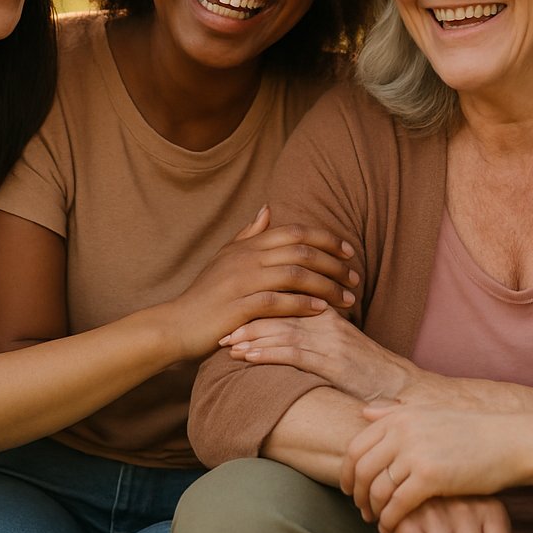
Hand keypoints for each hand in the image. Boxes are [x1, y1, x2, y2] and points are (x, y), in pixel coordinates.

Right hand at [160, 207, 359, 358]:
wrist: (176, 324)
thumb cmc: (206, 294)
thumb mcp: (225, 257)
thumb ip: (249, 234)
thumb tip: (268, 208)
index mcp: (248, 245)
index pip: (295, 231)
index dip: (326, 238)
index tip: (349, 251)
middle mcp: (246, 258)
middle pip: (301, 251)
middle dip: (334, 264)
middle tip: (355, 278)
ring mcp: (241, 282)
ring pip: (294, 275)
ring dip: (326, 286)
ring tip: (347, 299)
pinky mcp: (238, 308)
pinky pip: (277, 301)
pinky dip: (303, 304)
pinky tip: (321, 310)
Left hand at [220, 308, 414, 401]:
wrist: (399, 388)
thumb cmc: (368, 371)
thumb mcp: (341, 345)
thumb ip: (317, 334)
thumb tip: (289, 335)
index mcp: (329, 313)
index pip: (287, 301)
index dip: (257, 306)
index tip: (231, 313)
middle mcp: (328, 322)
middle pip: (280, 314)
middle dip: (247, 321)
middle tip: (220, 328)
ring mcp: (331, 342)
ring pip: (283, 332)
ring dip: (251, 337)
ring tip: (227, 343)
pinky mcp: (333, 363)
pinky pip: (294, 354)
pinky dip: (267, 353)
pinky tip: (248, 357)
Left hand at [344, 405, 529, 532]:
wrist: (509, 442)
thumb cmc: (472, 431)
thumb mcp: (430, 413)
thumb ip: (394, 413)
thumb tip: (363, 413)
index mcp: (400, 416)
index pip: (356, 446)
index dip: (348, 471)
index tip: (350, 488)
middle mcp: (403, 431)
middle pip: (361, 469)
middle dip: (356, 494)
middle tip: (361, 510)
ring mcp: (415, 453)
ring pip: (376, 489)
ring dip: (372, 510)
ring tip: (377, 521)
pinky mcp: (430, 477)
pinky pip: (396, 505)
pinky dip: (388, 521)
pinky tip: (390, 530)